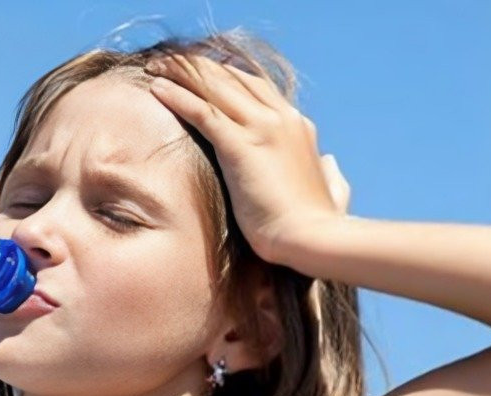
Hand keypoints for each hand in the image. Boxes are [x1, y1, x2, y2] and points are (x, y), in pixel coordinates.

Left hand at [145, 54, 349, 261]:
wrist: (312, 238)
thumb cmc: (318, 223)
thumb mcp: (334, 190)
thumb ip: (330, 172)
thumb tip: (329, 162)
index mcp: (296, 125)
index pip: (256, 85)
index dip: (226, 76)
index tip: (202, 74)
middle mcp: (279, 118)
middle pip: (232, 77)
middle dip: (199, 67)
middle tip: (170, 62)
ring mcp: (261, 128)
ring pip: (214, 86)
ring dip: (182, 72)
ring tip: (156, 66)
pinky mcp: (241, 146)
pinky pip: (202, 112)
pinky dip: (178, 96)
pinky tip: (157, 88)